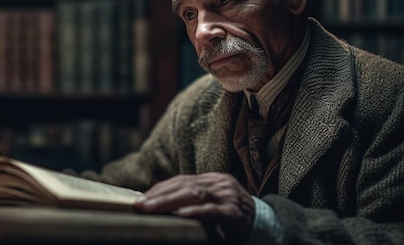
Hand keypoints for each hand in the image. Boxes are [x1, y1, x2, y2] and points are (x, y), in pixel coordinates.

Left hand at [134, 173, 254, 242]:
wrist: (265, 225)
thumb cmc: (233, 217)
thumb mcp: (212, 204)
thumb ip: (192, 201)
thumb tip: (160, 205)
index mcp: (212, 180)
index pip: (181, 180)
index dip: (160, 188)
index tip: (141, 197)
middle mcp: (219, 183)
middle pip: (184, 185)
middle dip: (159, 195)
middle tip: (138, 205)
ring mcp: (228, 196)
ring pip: (195, 195)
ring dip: (169, 202)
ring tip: (151, 208)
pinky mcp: (235, 213)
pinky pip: (213, 211)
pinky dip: (196, 212)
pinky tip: (181, 214)